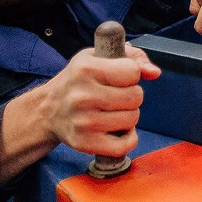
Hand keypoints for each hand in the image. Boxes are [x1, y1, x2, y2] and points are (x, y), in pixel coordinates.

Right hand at [38, 44, 161, 156]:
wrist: (47, 110)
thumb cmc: (77, 80)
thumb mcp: (98, 56)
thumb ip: (132, 57)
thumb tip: (154, 73)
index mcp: (86, 69)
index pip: (132, 72)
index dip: (131, 74)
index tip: (119, 77)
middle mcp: (83, 95)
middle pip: (135, 97)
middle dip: (132, 95)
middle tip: (116, 96)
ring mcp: (83, 122)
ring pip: (132, 119)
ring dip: (128, 115)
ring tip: (112, 111)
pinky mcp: (85, 143)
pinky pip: (123, 145)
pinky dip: (127, 138)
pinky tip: (116, 129)